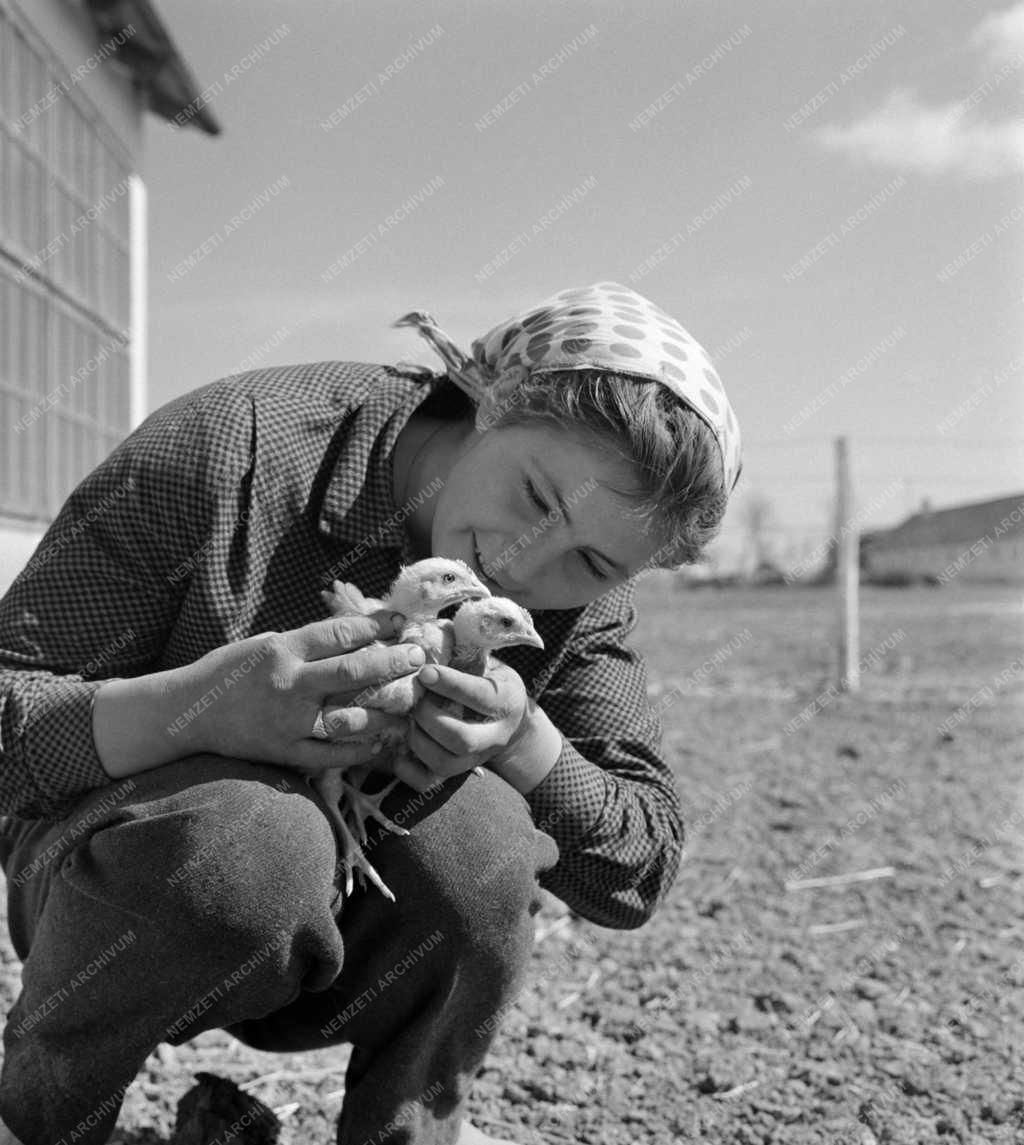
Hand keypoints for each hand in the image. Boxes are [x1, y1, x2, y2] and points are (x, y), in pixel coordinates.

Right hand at [171, 612, 424, 774]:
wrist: (188, 712)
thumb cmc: (231, 670)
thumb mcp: (268, 643)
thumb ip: (309, 642)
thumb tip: (358, 632)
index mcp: (283, 649)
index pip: (340, 633)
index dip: (376, 625)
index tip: (401, 621)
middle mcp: (289, 684)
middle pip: (352, 672)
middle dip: (392, 662)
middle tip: (418, 657)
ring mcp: (288, 721)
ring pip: (348, 718)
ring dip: (384, 712)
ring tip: (408, 706)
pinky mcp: (285, 751)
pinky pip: (331, 755)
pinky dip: (359, 750)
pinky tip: (381, 742)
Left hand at [394, 659, 530, 789]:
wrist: (513, 723)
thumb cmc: (492, 682)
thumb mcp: (489, 663)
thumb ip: (465, 653)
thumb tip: (426, 633)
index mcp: (506, 701)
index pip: (479, 695)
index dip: (450, 684)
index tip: (425, 672)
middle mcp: (495, 735)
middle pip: (461, 738)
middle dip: (429, 718)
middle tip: (414, 700)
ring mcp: (476, 758)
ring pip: (444, 762)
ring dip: (418, 740)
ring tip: (408, 719)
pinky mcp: (457, 773)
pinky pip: (429, 783)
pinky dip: (408, 769)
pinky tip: (399, 749)